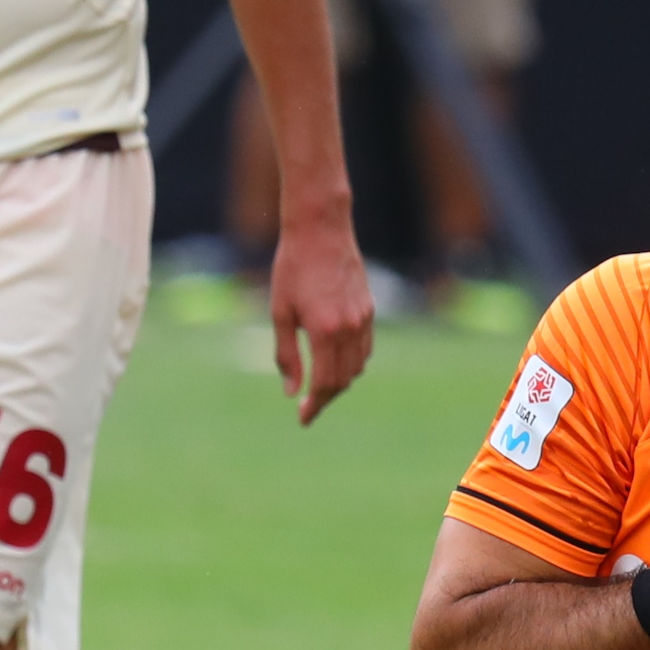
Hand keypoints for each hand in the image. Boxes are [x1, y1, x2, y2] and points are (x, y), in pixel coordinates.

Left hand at [268, 207, 374, 424]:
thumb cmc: (292, 268)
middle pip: (343, 380)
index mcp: (324, 330)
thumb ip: (286, 354)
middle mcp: (349, 328)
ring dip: (340, 382)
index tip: (303, 419)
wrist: (321, 230)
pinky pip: (365, 349)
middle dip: (325, 398)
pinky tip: (336, 362)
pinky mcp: (369, 310)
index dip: (314, 405)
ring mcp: (363, 319)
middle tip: (308, 408)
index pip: (324, 383)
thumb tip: (292, 391)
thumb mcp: (280, 312)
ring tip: (320, 386)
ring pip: (357, 367)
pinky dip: (353, 363)